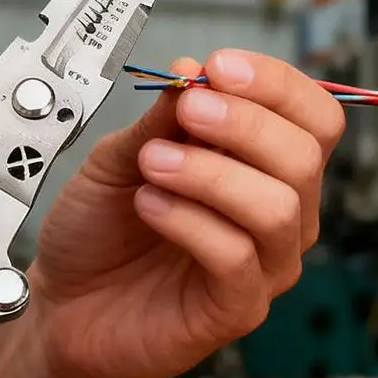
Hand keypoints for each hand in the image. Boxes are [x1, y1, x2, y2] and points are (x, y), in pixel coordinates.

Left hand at [27, 49, 344, 377]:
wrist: (62, 302)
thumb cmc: (101, 230)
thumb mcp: (123, 156)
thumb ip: (163, 118)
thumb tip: (194, 70)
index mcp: (265, 169)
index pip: (314, 118)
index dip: (276, 85)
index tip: (218, 67)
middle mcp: (280, 215)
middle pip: (305, 156)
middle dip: (245, 122)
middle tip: (187, 110)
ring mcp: (264, 267)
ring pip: (279, 207)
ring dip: (212, 173)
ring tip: (152, 164)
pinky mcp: (237, 310)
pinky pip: (237, 258)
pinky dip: (189, 221)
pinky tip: (149, 206)